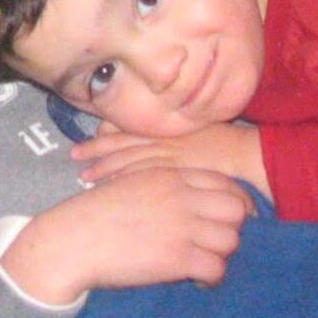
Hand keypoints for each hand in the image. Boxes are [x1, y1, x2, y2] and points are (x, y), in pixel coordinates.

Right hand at [1, 164, 253, 305]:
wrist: (71, 240)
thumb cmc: (94, 215)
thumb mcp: (131, 184)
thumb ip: (162, 187)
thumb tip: (183, 203)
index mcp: (170, 176)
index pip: (225, 184)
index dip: (235, 204)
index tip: (227, 221)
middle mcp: (181, 197)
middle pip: (236, 210)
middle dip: (232, 228)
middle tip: (215, 243)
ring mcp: (181, 227)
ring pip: (231, 240)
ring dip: (221, 255)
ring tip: (203, 263)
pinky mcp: (177, 258)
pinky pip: (217, 268)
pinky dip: (211, 278)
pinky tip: (195, 280)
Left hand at [74, 120, 271, 200]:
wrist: (244, 154)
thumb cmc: (221, 143)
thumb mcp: (191, 133)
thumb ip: (167, 138)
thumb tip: (145, 140)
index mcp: (164, 127)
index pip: (125, 131)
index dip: (102, 139)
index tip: (83, 145)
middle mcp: (161, 138)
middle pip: (119, 143)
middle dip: (95, 151)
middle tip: (73, 157)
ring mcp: (167, 156)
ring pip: (127, 160)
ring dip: (104, 168)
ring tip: (84, 177)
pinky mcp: (173, 173)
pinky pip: (144, 177)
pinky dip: (125, 181)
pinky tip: (110, 190)